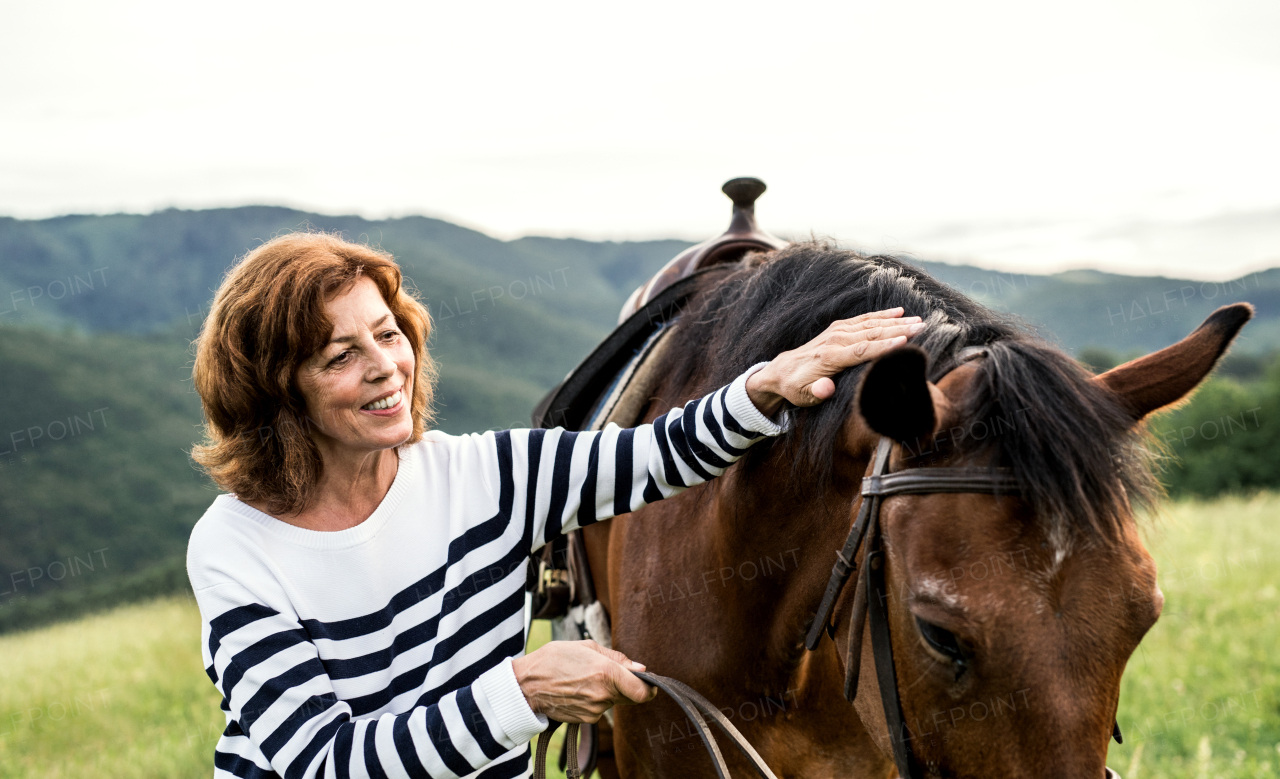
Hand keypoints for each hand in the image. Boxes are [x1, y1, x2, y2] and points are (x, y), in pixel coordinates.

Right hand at [511, 640, 656, 722]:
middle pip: (630, 696)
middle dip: (626, 685)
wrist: (527, 685)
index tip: (650, 683)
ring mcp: (594, 710)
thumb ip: (617, 658)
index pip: (642, 691)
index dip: (650, 688)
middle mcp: (603, 695)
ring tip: (585, 677)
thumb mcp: (586, 647)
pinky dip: (595, 699)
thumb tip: (640, 668)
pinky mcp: (586, 719)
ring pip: (613, 701)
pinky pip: (600, 708)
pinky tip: (578, 688)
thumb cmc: (554, 659)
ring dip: (607, 691)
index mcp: (606, 673)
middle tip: (610, 673)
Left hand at [745, 307, 925, 415]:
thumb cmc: (796, 388)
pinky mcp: (839, 328)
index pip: (861, 350)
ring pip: (871, 324)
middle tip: (922, 327)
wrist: (781, 370)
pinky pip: (864, 319)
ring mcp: (837, 332)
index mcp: (830, 358)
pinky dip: (882, 314)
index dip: (883, 346)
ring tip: (918, 320)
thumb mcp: (802, 396)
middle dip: (898, 329)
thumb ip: (816, 392)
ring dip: (895, 321)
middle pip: (871, 333)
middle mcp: (835, 341)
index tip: (904, 341)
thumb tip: (826, 390)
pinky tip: (899, 311)